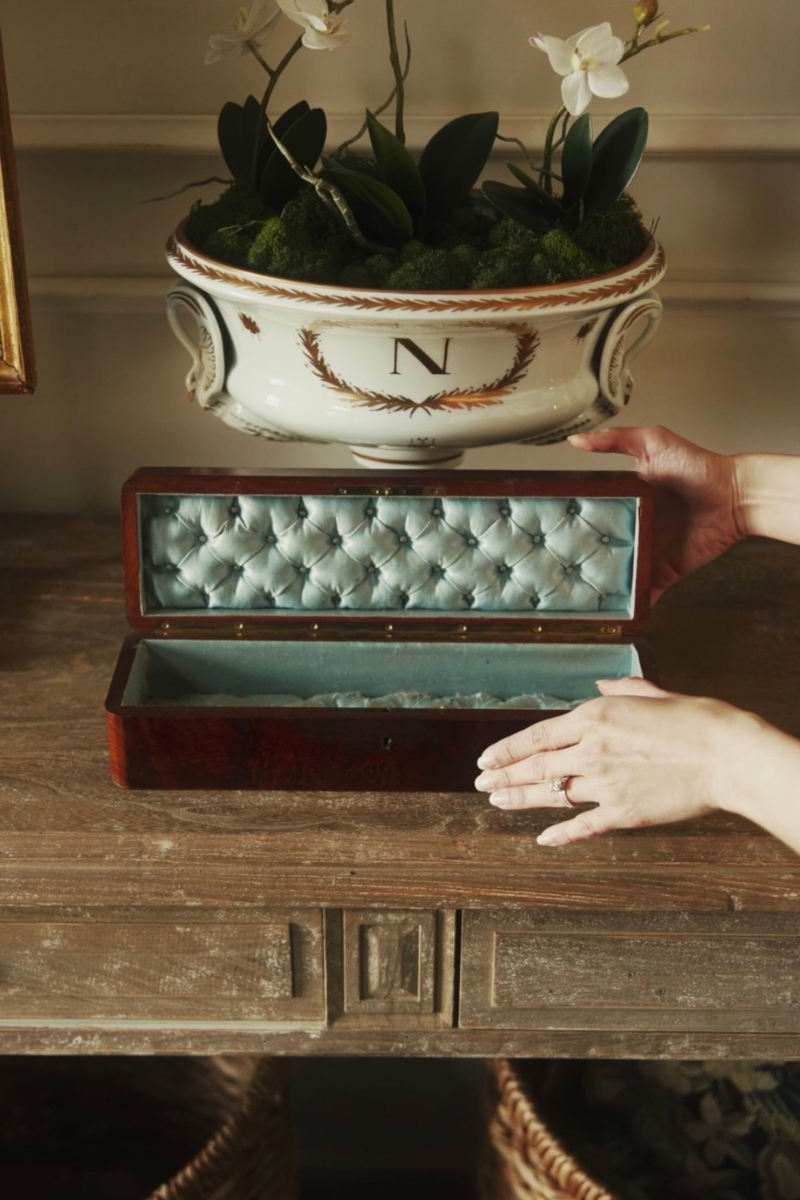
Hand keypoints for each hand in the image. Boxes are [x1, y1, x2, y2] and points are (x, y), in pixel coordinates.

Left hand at [474, 677, 759, 846]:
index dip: (506, 750)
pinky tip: (543, 839)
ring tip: (497, 802)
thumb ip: (618, 690)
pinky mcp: (623, 813)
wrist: (725, 755)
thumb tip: (599, 685)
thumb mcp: (650, 693)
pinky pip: (582, 825)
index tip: (485, 760)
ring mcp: (605, 784)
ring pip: (551, 796)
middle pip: (535, 767)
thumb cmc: (693, 719)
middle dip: (503, 776)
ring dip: (520, 800)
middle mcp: (591, 750)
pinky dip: (561, 835)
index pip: (536, 736)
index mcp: (594, 716)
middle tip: (481, 784)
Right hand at [569, 425, 742, 600]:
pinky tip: (615, 611)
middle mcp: (635, 526)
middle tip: (556, 568)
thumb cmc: (699, 467)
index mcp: (627, 499)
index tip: (550, 529)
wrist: (734, 497)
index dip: (574, 521)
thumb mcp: (653, 443)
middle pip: (602, 547)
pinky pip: (647, 591)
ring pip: (620, 572)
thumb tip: (577, 440)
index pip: (594, 513)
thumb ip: (615, 440)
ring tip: (577, 596)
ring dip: (602, 583)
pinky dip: (634, 603)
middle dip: (581, 558)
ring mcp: (650, 550)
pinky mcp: (666, 570)